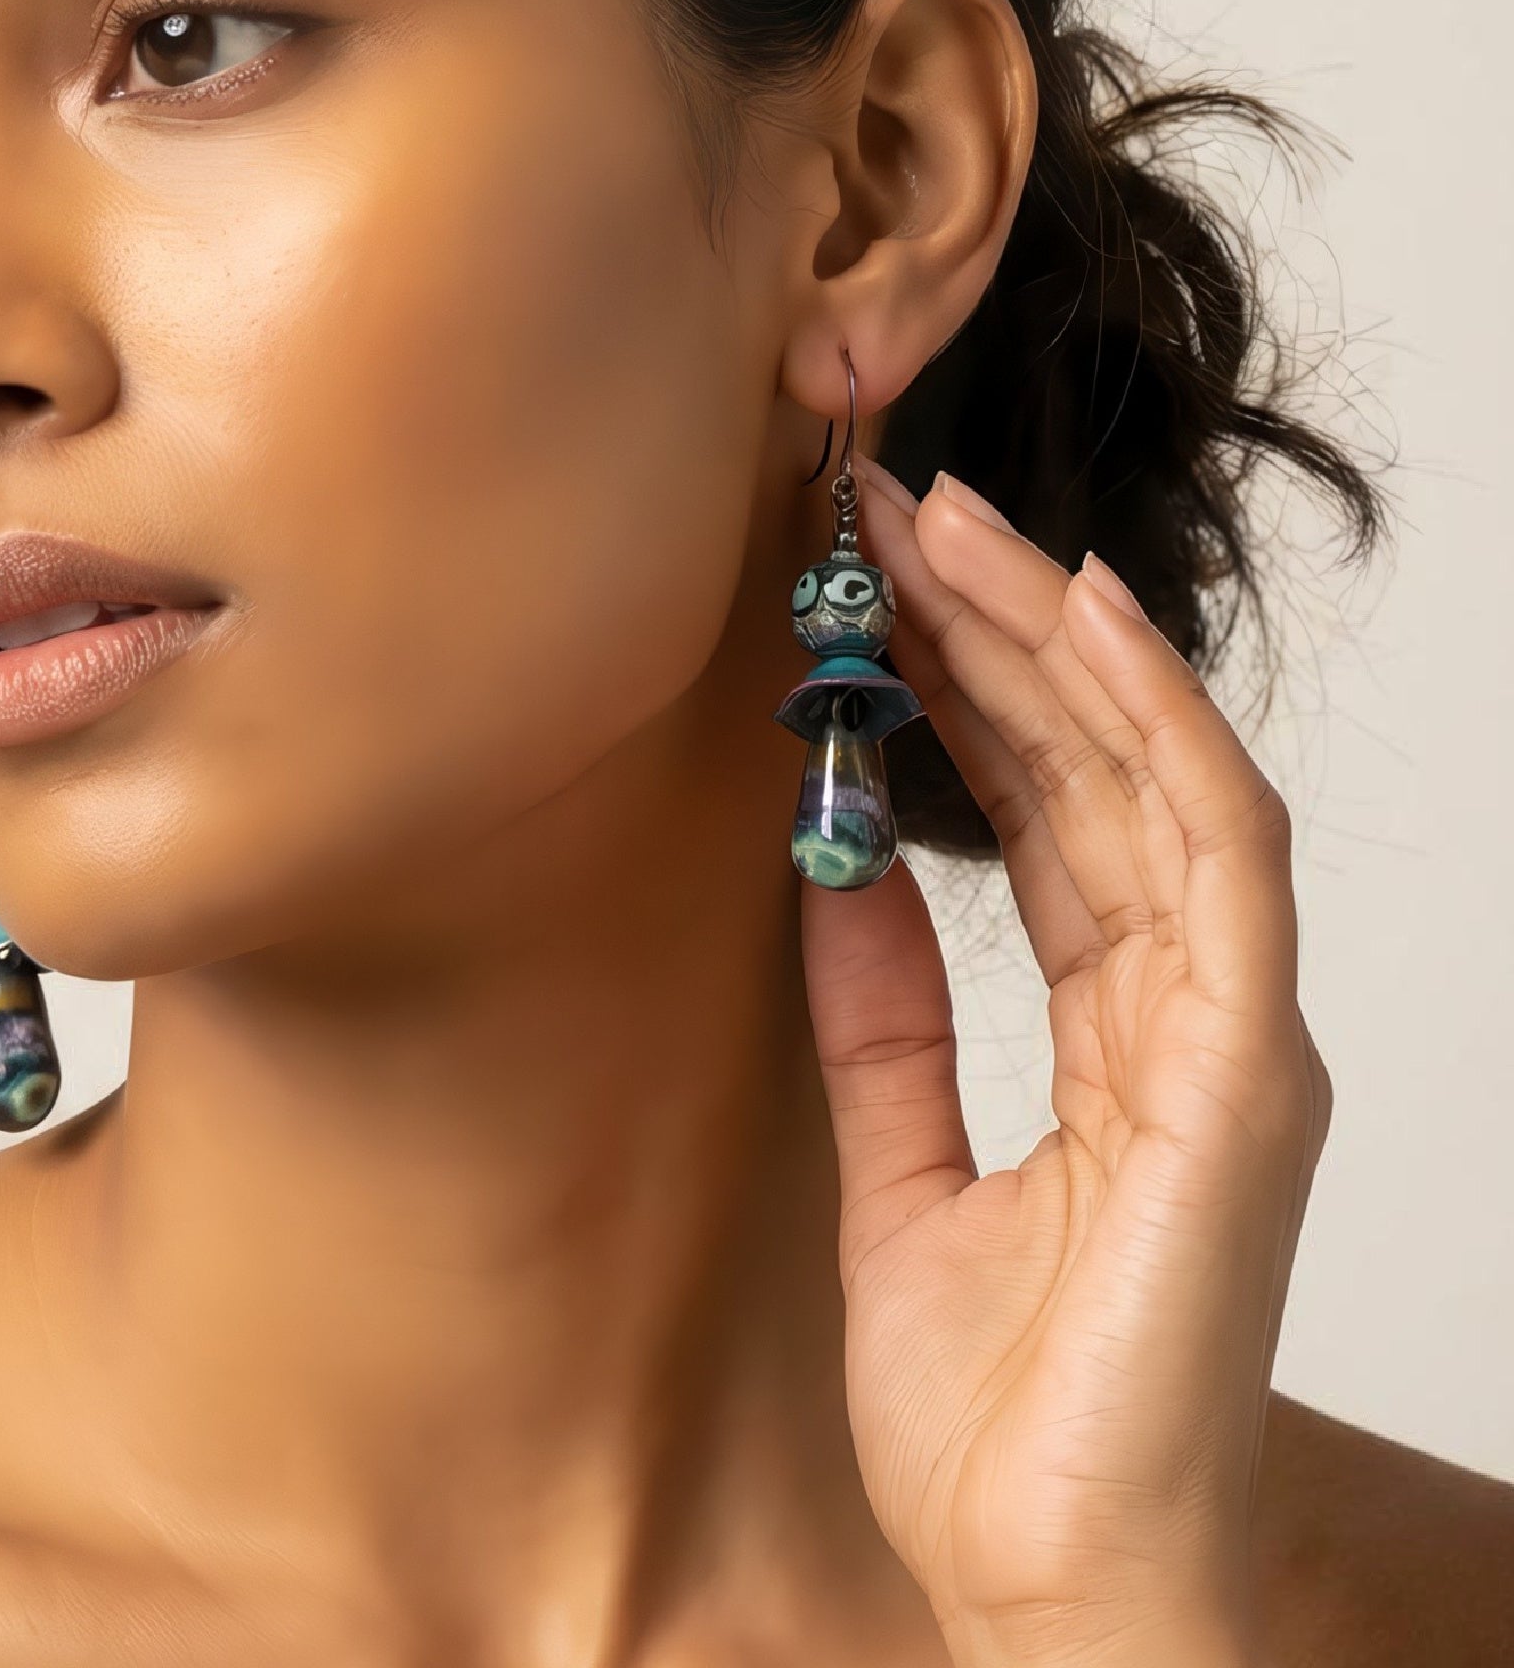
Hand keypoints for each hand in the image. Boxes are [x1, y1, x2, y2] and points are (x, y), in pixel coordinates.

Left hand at [801, 463, 1329, 1667]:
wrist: (1049, 1582)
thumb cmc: (998, 1407)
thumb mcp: (895, 1164)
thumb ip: (882, 1019)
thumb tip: (832, 874)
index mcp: (1118, 1034)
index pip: (1046, 816)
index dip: (966, 691)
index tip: (870, 593)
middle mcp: (1188, 1012)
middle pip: (1096, 773)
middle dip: (998, 628)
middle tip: (896, 512)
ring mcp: (1228, 1036)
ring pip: (1160, 779)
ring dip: (1065, 642)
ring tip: (966, 528)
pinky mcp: (1243, 1078)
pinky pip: (1216, 862)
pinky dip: (1160, 731)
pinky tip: (1088, 627)